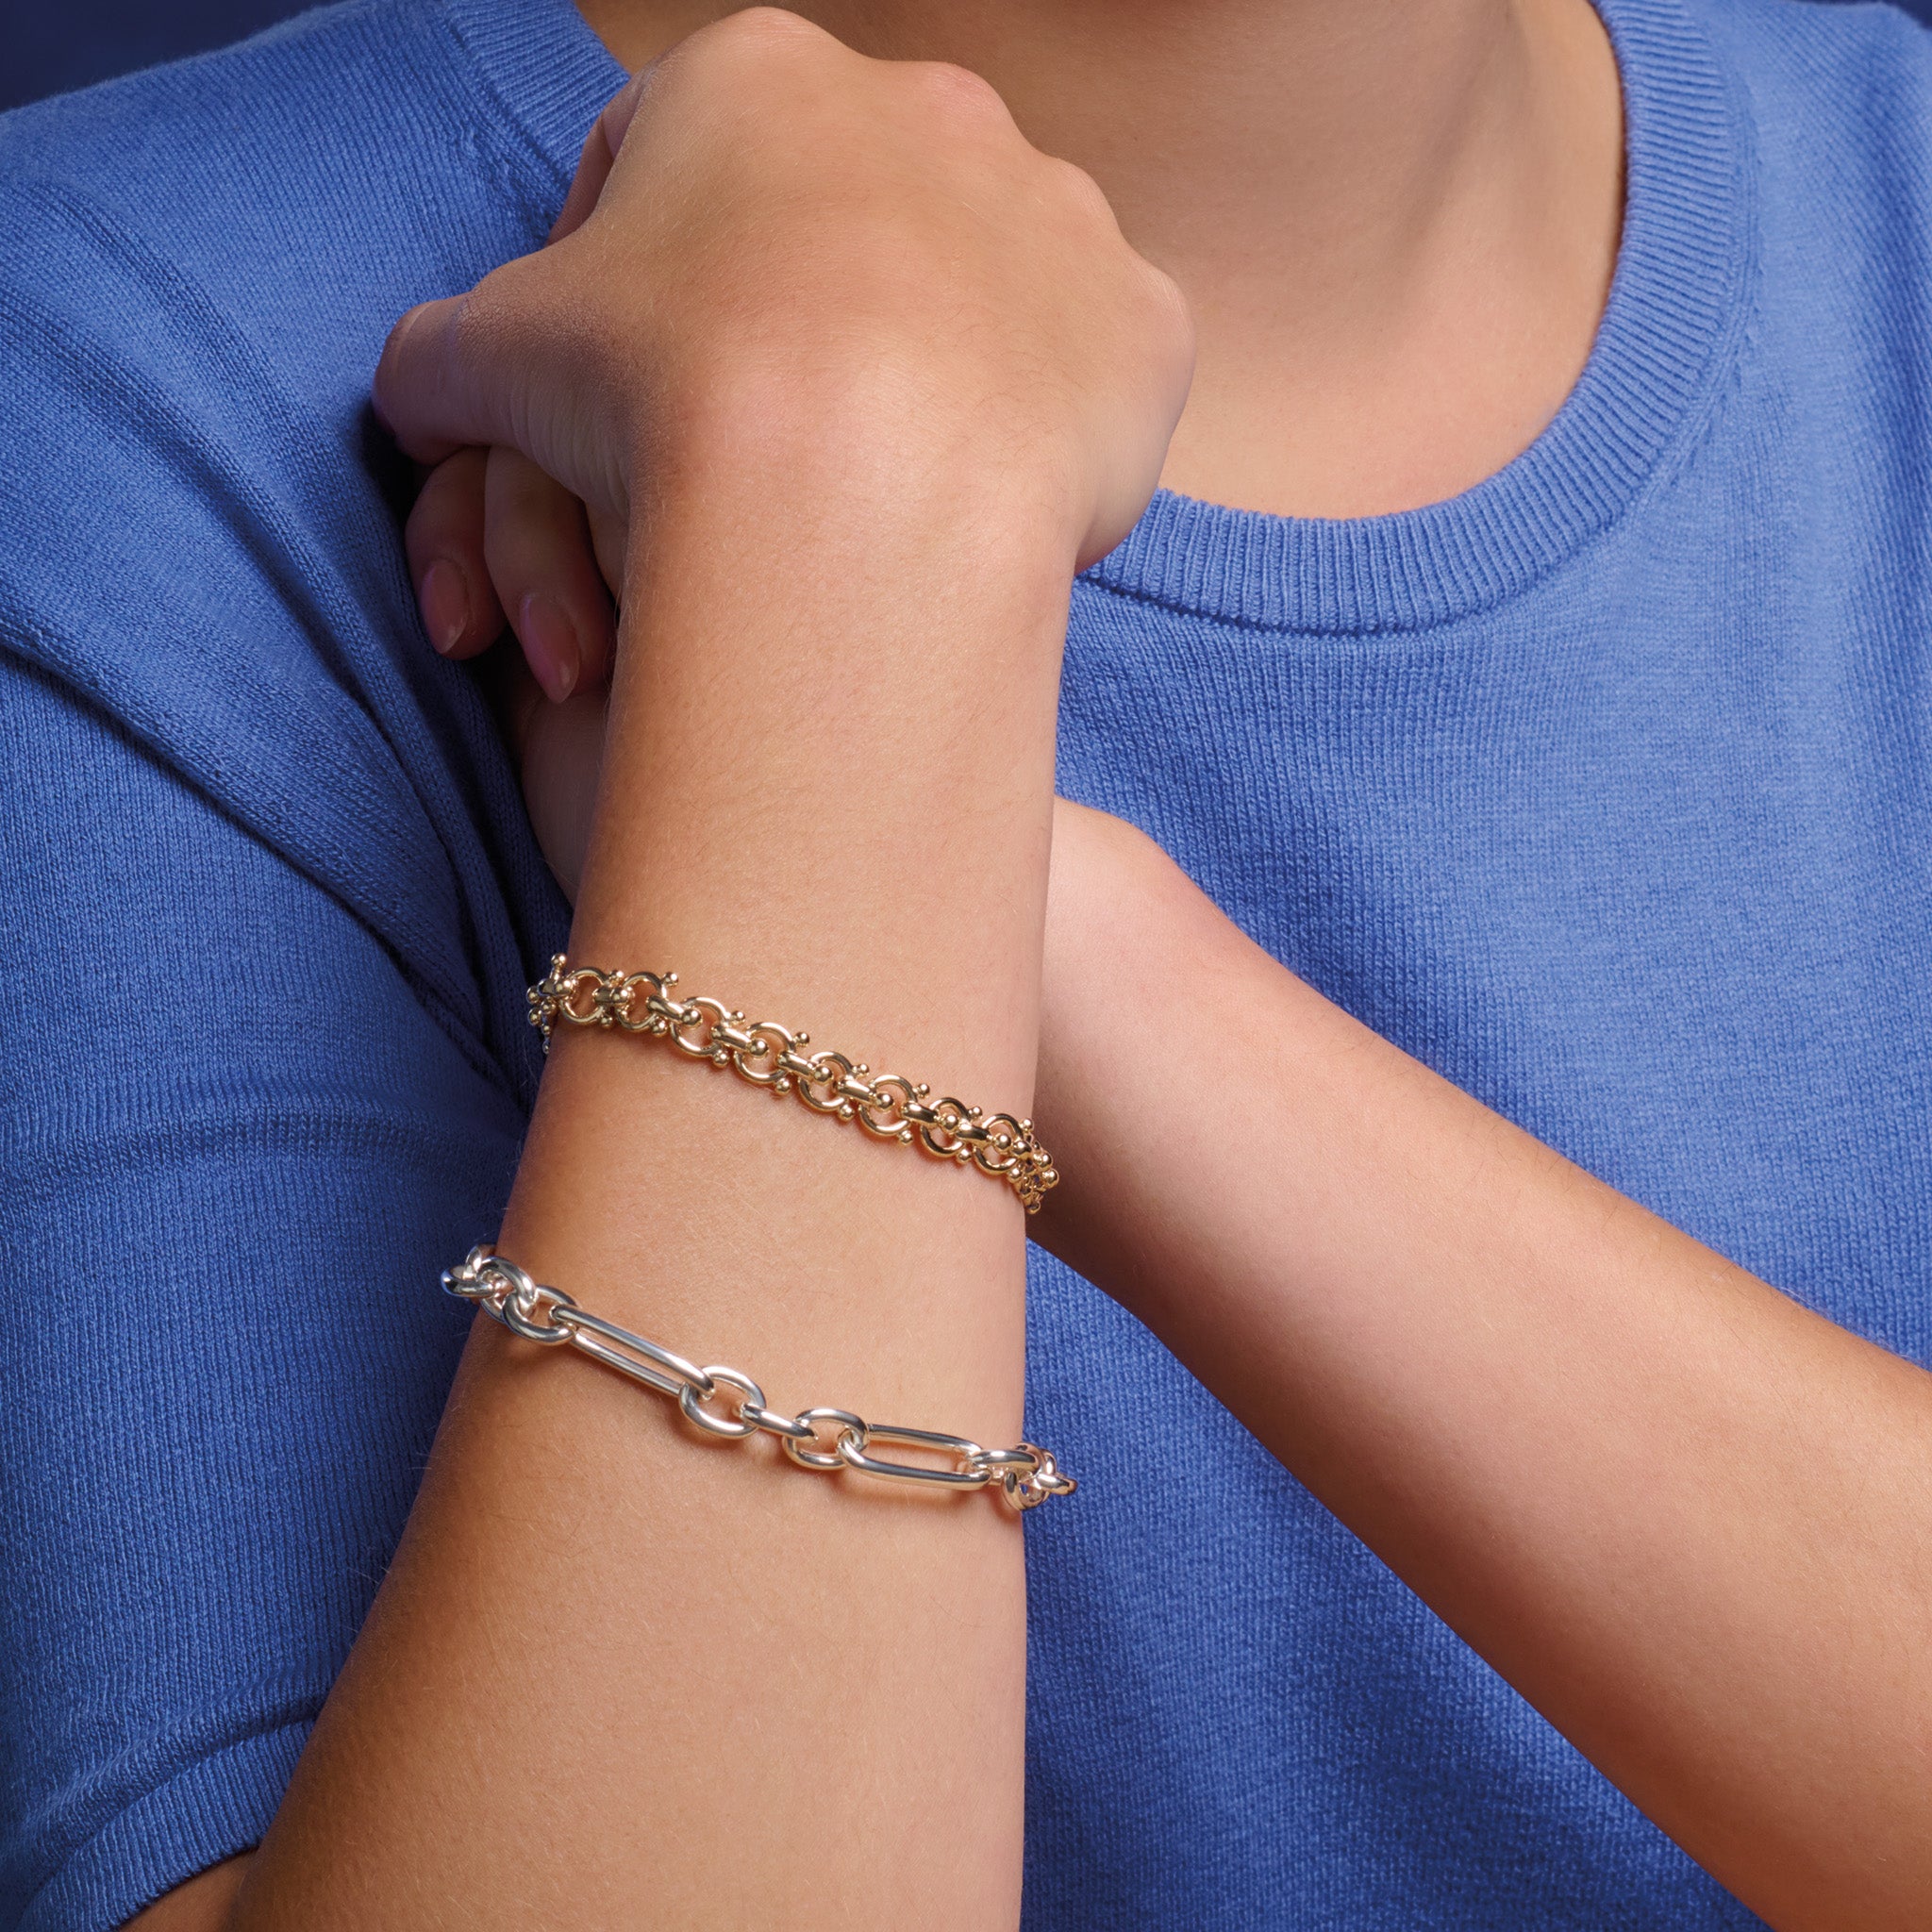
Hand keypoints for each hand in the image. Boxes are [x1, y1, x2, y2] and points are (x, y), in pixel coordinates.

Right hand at [380, 6, 1192, 698]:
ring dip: (932, 369)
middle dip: (799, 323)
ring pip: (981, 288)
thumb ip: (448, 356)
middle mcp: (925, 110)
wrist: (856, 490)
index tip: (638, 395)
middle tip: (766, 450)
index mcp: (757, 78)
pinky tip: (986, 496)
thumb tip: (426, 389)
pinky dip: (1049, 428)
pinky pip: (1094, 370)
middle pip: (844, 220)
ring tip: (879, 484)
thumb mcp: (491, 365)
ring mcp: (1055, 211)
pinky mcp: (1143, 324)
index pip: (675, 168)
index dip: (638, 289)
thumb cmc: (661, 396)